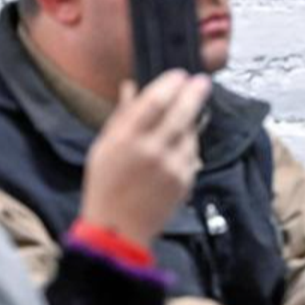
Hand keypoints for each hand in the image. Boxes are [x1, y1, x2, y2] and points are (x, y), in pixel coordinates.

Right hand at [77, 71, 211, 248]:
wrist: (117, 230)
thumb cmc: (104, 187)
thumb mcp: (103, 148)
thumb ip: (121, 116)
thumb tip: (131, 87)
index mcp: (126, 139)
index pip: (155, 101)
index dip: (170, 84)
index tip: (179, 75)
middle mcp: (151, 151)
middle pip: (181, 113)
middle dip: (194, 93)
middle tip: (201, 82)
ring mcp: (171, 168)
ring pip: (190, 134)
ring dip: (191, 122)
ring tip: (185, 118)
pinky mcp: (184, 182)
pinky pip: (192, 155)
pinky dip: (189, 146)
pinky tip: (180, 146)